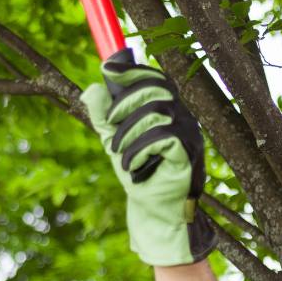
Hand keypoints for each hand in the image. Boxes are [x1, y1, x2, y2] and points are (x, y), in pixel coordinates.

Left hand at [79, 48, 217, 266]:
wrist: (153, 210)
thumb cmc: (138, 173)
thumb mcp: (114, 141)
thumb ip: (103, 117)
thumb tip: (92, 88)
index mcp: (167, 110)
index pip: (155, 78)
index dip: (133, 70)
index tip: (107, 69)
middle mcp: (183, 118)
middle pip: (155, 89)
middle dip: (125, 103)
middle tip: (110, 124)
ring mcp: (189, 135)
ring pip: (156, 112)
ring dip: (128, 132)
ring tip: (118, 153)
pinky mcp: (189, 154)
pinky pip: (162, 138)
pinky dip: (139, 150)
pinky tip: (132, 166)